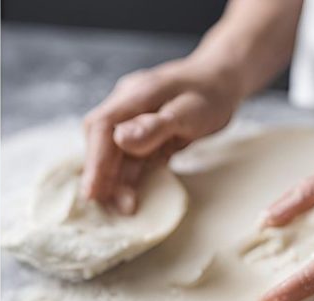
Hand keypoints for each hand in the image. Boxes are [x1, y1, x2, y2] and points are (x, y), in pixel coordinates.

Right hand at [81, 58, 242, 213]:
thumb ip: (156, 125)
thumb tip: (121, 139)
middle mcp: (127, 105)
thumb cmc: (210, 95)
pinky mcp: (141, 131)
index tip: (92, 192)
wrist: (222, 80)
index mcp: (135, 95)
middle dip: (102, 176)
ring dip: (116, 181)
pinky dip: (128, 177)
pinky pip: (128, 156)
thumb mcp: (190, 111)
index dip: (94, 161)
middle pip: (101, 142)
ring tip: (127, 207)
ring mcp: (132, 118)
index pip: (102, 127)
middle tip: (115, 207)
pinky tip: (132, 194)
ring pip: (114, 153)